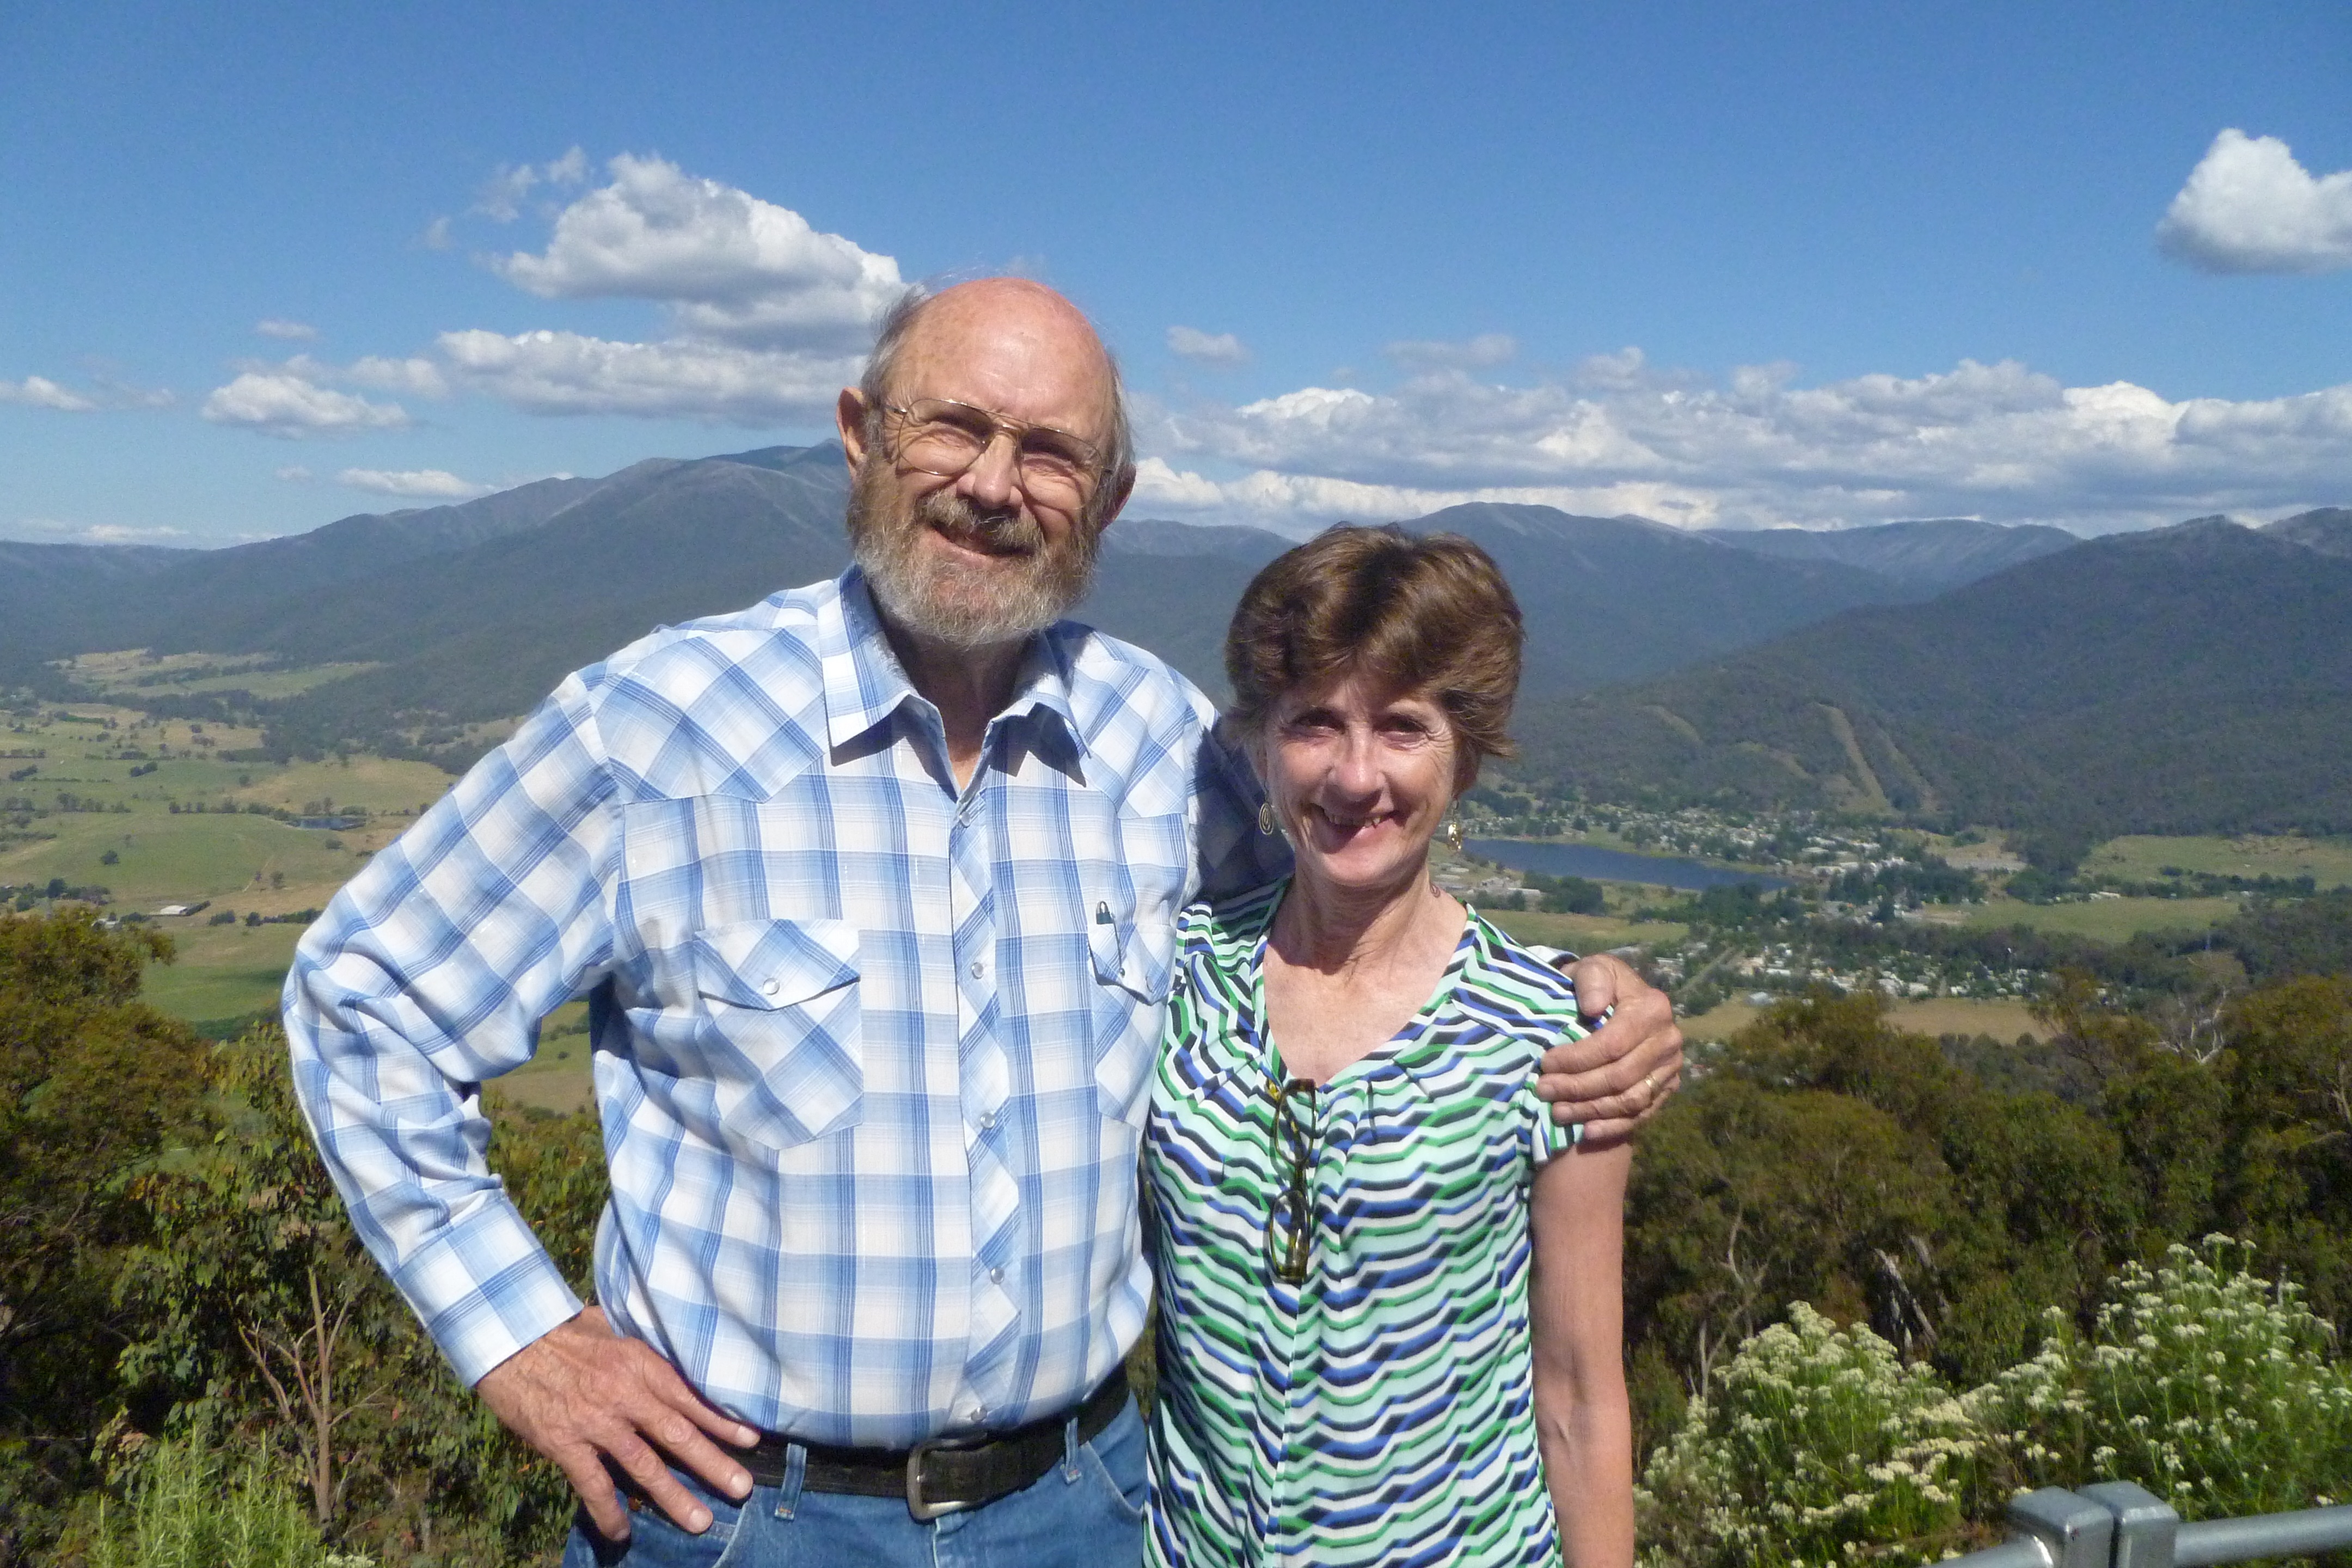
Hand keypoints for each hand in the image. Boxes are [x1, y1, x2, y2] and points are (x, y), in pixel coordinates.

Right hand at [474, 1306, 757, 1539]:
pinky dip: (608, 1510)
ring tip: (700, 1522)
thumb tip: (671, 1352)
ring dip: (672, 1496)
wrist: (509, 1338)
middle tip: (741, 1489)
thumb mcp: (612, 1328)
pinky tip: (622, 1532)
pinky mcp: (565, 1442)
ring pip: (643, 1465)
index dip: (722, 1421)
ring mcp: (596, 1421)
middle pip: (678, 1434)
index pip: (690, 1398)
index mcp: (640, 1364)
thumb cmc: (562, 1331)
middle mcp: (625, 1394)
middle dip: (713, 1464)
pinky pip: (592, 1484)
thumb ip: (642, 1348)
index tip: (750, 1440)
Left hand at [1535, 953, 1682, 1143]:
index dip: (1576, 1058)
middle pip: (1620, 1076)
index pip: (1612, 1044)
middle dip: (1577, 1088)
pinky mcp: (1668, 1088)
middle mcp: (1669, 1040)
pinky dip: (1613, 1126)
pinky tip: (1587, 1131)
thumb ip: (1591, 980)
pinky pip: (1642, 1115)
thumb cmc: (1597, 985)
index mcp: (1653, 1008)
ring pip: (1630, 1100)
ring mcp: (1671, 1068)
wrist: (1617, 1000)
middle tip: (1543, 1091)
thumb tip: (1593, 1008)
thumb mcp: (1592, 969)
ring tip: (1557, 1112)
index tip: (1544, 1063)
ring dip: (1591, 1111)